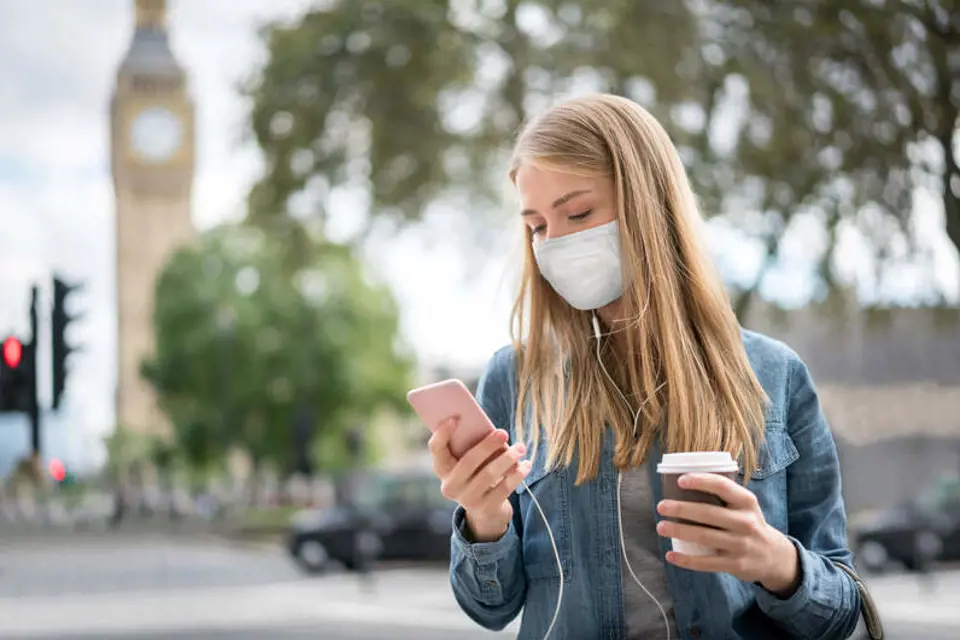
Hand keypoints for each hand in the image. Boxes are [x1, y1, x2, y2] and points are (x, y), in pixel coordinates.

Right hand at [427, 417, 531, 541]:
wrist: (486, 511)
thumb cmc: (478, 474)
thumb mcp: (469, 462)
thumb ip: (471, 445)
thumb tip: (489, 427)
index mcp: (442, 469)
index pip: (436, 449)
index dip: (442, 433)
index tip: (456, 418)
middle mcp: (450, 486)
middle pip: (468, 461)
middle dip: (487, 445)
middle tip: (504, 433)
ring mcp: (467, 499)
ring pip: (489, 474)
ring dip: (507, 458)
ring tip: (520, 448)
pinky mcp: (486, 508)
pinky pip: (503, 488)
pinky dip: (517, 474)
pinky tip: (526, 465)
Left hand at [656, 473, 800, 596]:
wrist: (774, 557)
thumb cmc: (749, 524)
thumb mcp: (745, 507)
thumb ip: (723, 496)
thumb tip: (682, 483)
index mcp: (747, 502)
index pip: (723, 486)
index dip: (701, 481)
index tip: (681, 480)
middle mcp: (746, 522)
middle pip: (708, 513)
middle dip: (682, 509)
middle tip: (661, 506)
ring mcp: (741, 545)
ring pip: (705, 537)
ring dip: (680, 532)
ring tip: (661, 527)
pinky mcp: (735, 565)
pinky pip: (707, 563)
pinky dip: (686, 560)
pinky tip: (671, 555)